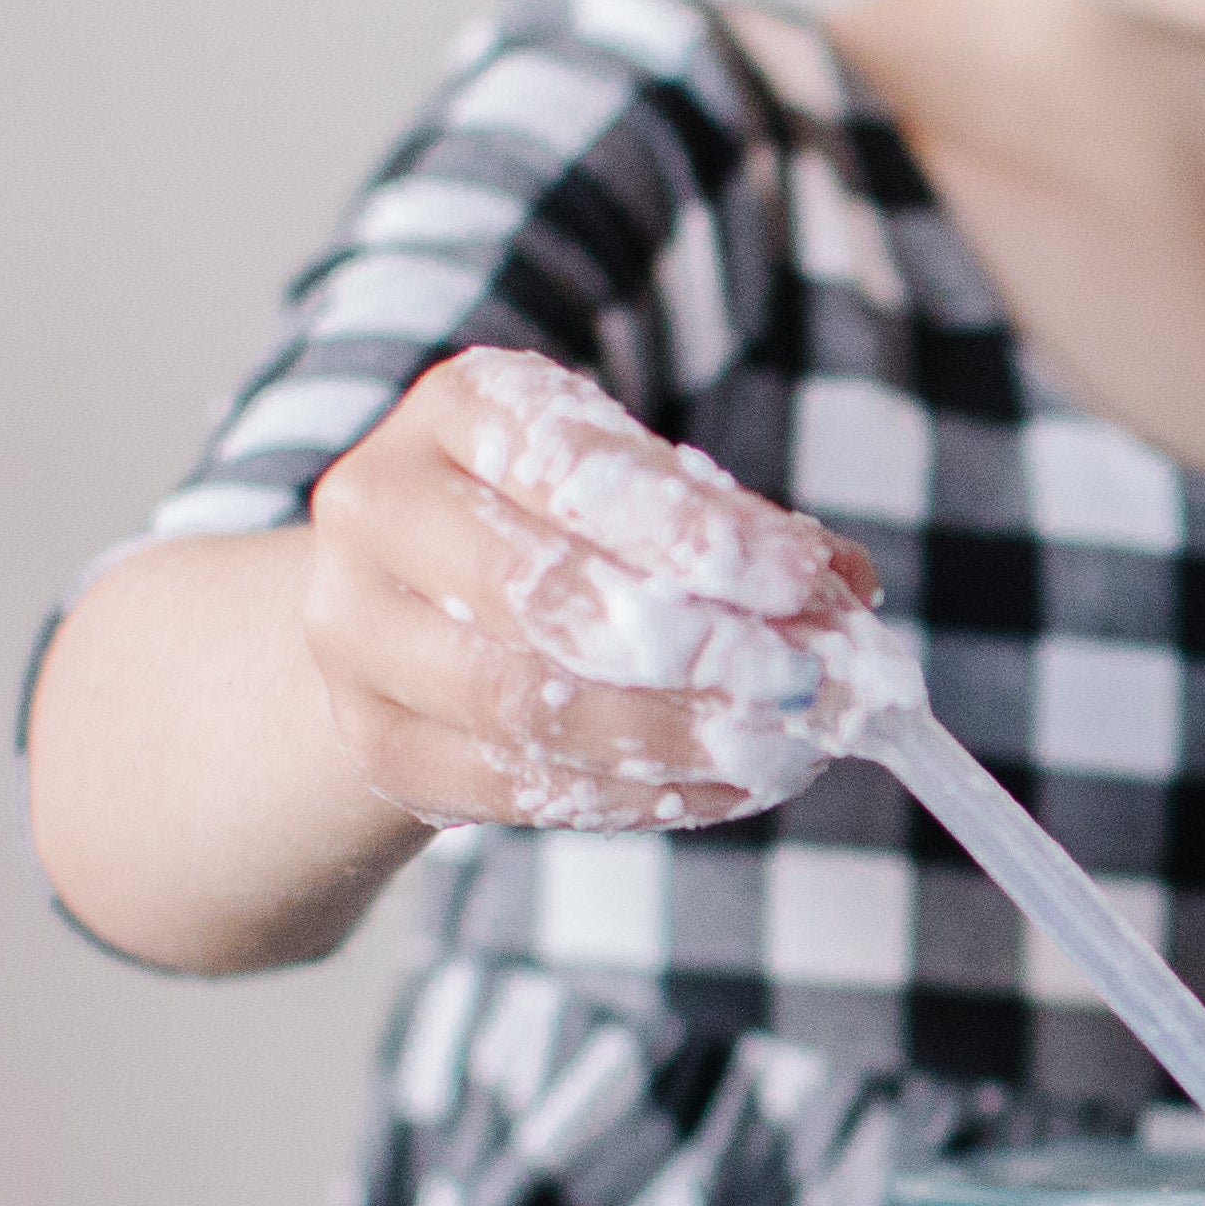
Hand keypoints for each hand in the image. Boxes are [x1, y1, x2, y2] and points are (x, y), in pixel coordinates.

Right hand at [299, 349, 892, 835]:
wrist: (410, 612)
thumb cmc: (559, 531)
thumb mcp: (642, 496)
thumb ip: (740, 533)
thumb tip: (850, 589)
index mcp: (463, 408)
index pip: (580, 468)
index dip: (695, 533)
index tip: (801, 583)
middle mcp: (382, 504)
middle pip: (541, 593)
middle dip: (697, 650)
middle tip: (807, 688)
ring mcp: (354, 629)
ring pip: (521, 703)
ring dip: (673, 737)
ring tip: (781, 750)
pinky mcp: (370, 739)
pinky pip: (507, 785)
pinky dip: (630, 796)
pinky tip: (720, 791)